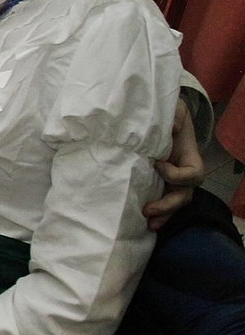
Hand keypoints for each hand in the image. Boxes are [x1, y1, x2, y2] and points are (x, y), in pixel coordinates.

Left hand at [146, 99, 202, 229]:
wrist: (158, 121)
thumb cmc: (169, 115)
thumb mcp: (175, 110)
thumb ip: (176, 116)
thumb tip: (173, 126)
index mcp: (190, 159)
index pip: (192, 175)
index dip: (176, 174)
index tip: (157, 164)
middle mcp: (183, 174)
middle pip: (183, 196)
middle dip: (167, 205)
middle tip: (147, 210)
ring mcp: (171, 182)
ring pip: (173, 204)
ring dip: (162, 216)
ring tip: (148, 225)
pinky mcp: (158, 185)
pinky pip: (161, 203)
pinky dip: (155, 215)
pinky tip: (142, 224)